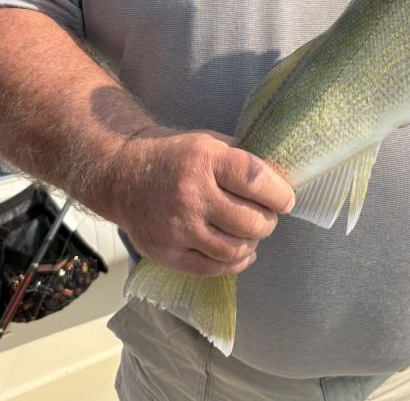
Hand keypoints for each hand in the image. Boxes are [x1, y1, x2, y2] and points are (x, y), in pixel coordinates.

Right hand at [112, 128, 294, 276]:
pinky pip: (213, 268)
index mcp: (205, 159)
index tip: (286, 199)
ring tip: (251, 231)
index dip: (280, 194)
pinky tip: (241, 252)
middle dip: (268, 220)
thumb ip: (241, 161)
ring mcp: (177, 227)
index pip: (257, 181)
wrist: (123, 174)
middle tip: (268, 216)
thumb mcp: (209, 143)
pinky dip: (236, 263)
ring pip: (235, 248)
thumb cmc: (175, 156)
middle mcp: (190, 194)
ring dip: (252, 242)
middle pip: (250, 221)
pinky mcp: (166, 252)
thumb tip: (281, 184)